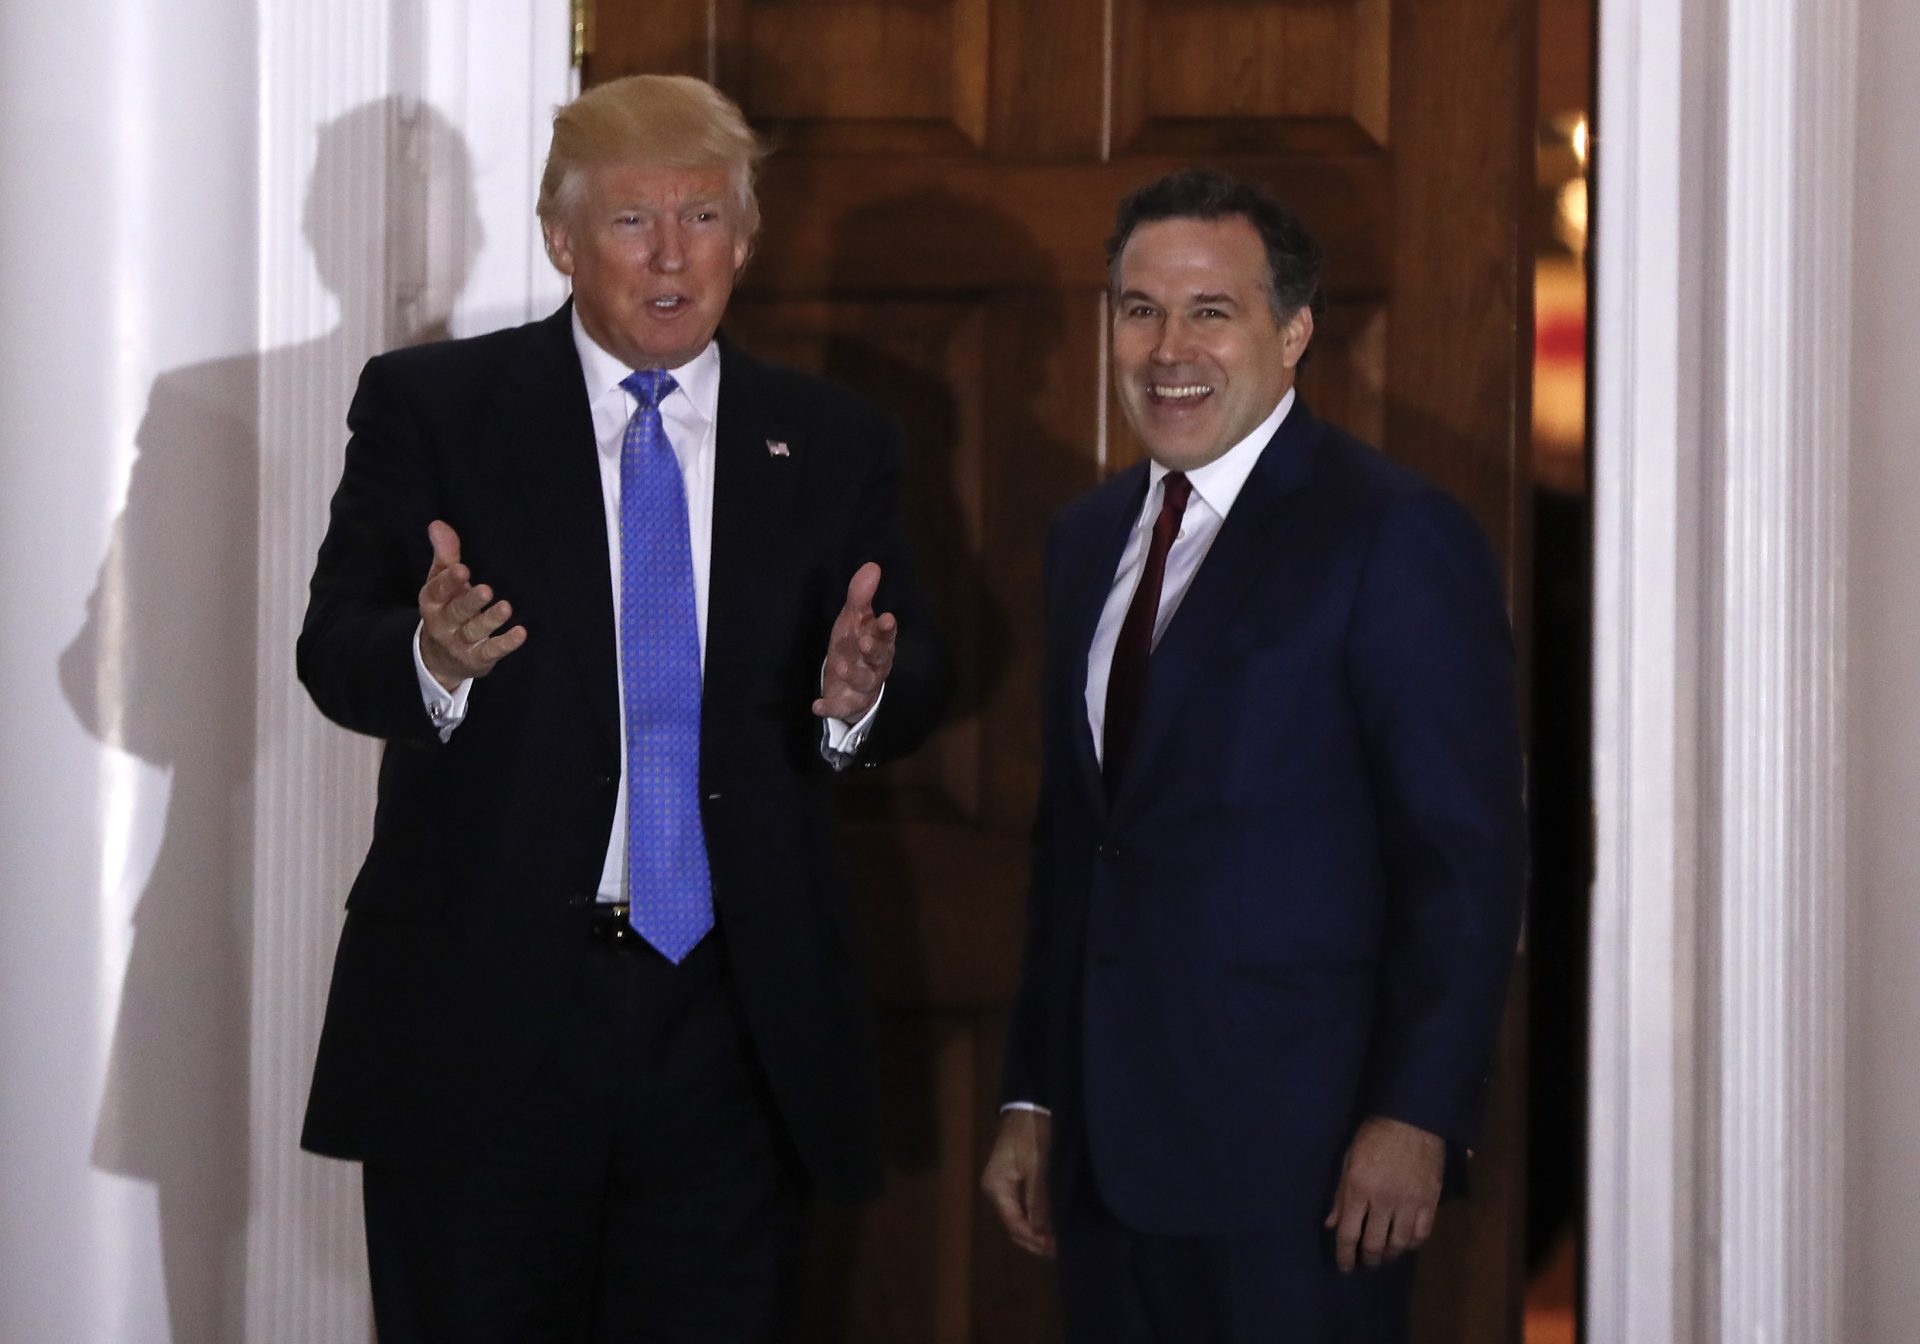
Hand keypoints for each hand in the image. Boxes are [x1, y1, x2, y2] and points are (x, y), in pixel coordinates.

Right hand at [417, 520, 526, 690]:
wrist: (440, 658)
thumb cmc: (446, 608)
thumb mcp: (441, 582)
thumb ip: (445, 555)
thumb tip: (438, 524)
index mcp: (432, 602)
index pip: (437, 590)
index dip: (449, 581)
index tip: (463, 569)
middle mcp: (443, 623)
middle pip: (456, 612)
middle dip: (470, 601)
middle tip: (487, 589)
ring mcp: (459, 642)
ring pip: (474, 631)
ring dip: (490, 620)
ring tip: (506, 607)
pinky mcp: (477, 658)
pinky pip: (491, 651)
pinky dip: (506, 643)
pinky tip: (520, 633)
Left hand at [813, 562, 895, 720]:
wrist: (848, 682)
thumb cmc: (854, 644)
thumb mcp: (854, 619)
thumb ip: (861, 595)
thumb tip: (872, 566)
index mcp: (879, 641)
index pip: (887, 633)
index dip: (887, 628)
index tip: (886, 618)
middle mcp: (875, 664)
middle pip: (881, 658)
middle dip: (875, 650)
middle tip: (865, 642)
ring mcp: (863, 685)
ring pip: (865, 681)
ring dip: (854, 674)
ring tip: (841, 666)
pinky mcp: (848, 703)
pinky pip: (841, 707)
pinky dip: (830, 707)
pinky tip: (816, 706)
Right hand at [981, 1109, 1055, 1257]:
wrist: (1033, 1101)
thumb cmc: (1033, 1131)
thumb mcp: (1039, 1164)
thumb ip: (1039, 1198)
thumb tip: (1040, 1232)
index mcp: (996, 1186)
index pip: (1014, 1224)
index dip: (1035, 1239)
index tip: (1058, 1249)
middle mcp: (997, 1190)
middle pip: (1015, 1226)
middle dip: (1037, 1241)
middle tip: (1063, 1250)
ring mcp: (1006, 1186)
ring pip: (1022, 1219)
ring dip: (1040, 1232)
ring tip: (1062, 1241)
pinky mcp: (1017, 1180)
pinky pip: (1026, 1208)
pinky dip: (1040, 1219)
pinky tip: (1056, 1224)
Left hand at [1324, 1116, 1444, 1271]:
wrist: (1411, 1119)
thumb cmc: (1373, 1136)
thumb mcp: (1348, 1161)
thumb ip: (1340, 1196)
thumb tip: (1331, 1225)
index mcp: (1358, 1188)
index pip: (1348, 1233)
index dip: (1344, 1255)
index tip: (1344, 1267)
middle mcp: (1383, 1200)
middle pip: (1374, 1244)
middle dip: (1367, 1259)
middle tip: (1365, 1262)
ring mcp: (1409, 1202)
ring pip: (1399, 1244)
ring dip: (1390, 1255)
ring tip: (1384, 1255)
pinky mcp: (1430, 1201)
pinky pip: (1422, 1234)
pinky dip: (1413, 1244)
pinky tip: (1406, 1244)